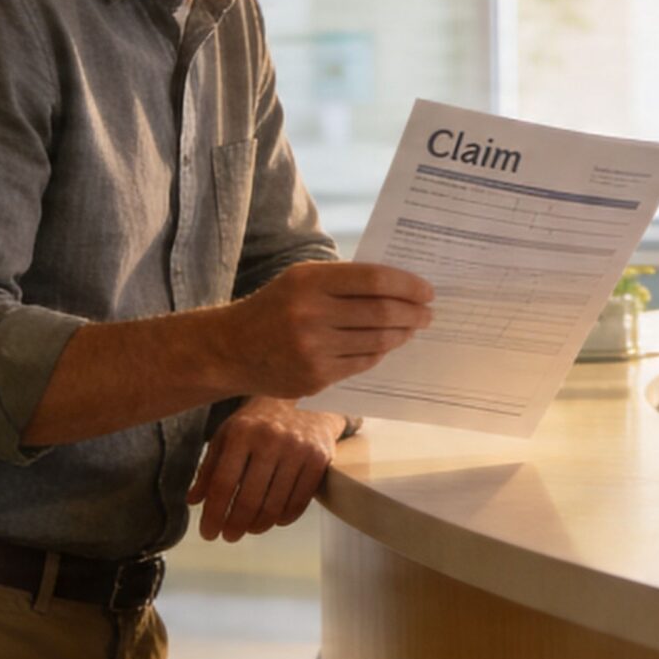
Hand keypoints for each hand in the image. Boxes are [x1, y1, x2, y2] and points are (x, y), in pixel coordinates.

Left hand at [189, 397, 344, 541]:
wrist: (304, 398)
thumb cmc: (259, 420)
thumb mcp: (228, 434)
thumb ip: (210, 467)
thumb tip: (194, 500)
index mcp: (241, 432)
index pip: (223, 483)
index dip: (214, 514)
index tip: (208, 532)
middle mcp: (270, 440)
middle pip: (249, 498)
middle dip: (235, 525)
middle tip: (228, 536)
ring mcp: (297, 449)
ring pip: (275, 504)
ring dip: (259, 525)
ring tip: (249, 530)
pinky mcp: (319, 458)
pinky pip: (299, 500)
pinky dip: (284, 518)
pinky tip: (273, 521)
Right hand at [217, 262, 433, 398]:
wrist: (231, 349)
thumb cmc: (274, 308)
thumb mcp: (300, 280)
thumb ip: (343, 281)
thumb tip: (399, 287)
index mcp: (309, 281)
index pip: (374, 280)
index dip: (407, 285)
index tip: (427, 290)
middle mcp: (310, 314)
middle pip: (381, 312)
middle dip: (413, 313)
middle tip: (428, 313)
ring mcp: (313, 349)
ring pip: (376, 341)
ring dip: (401, 335)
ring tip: (411, 329)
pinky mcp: (315, 378)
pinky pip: (362, 364)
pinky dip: (379, 353)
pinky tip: (385, 346)